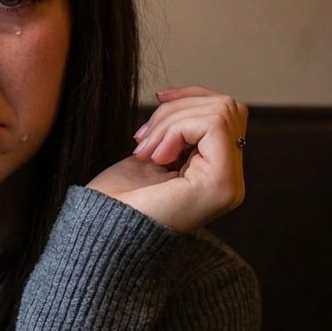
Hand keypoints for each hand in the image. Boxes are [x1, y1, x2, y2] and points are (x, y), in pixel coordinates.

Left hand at [87, 86, 247, 233]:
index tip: (152, 111)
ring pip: (220, 111)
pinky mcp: (221, 183)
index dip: (188, 100)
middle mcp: (230, 182)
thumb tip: (182, 98)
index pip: (224, 115)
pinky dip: (177, 128)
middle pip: (225, 108)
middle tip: (143, 139)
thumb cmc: (117, 198)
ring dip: (171, 121)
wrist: (100, 232)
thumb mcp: (152, 154)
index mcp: (215, 175)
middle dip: (177, 110)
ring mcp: (229, 184)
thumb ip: (177, 132)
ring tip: (145, 151)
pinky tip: (156, 157)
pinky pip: (213, 124)